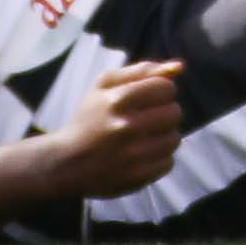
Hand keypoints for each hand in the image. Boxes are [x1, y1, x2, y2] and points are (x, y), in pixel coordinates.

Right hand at [48, 58, 183, 197]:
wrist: (65, 162)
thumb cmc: (89, 118)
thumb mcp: (105, 86)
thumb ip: (143, 71)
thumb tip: (180, 66)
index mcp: (118, 100)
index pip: (166, 88)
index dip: (159, 93)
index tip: (145, 100)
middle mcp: (126, 126)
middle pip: (175, 113)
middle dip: (162, 114)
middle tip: (143, 120)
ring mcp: (132, 155)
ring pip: (174, 139)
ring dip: (162, 137)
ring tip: (142, 139)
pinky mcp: (136, 177)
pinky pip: (168, 162)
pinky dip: (158, 159)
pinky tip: (139, 156)